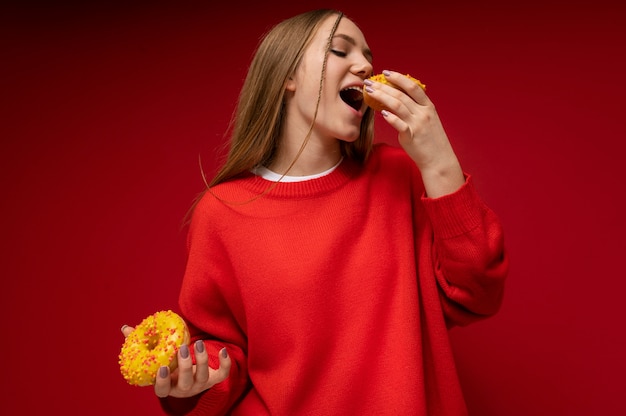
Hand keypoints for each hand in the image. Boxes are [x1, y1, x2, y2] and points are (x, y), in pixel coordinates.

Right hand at [121, 325, 230, 397]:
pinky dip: (225, 363)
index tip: (162, 367)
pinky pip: (223, 374)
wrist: (191, 377)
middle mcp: (185, 389)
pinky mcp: (215, 378)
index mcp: (168, 386)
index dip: (162, 381)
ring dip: (202, 360)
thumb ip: (141, 346)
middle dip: (185, 366)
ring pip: (204, 377)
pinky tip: (222, 350)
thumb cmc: (170, 365)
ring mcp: (201, 384)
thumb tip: (125, 329)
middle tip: (181, 348)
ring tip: (198, 343)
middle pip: (186, 383)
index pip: (162, 390)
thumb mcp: (156, 360)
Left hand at [364, 70, 464, 196]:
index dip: (399, 78)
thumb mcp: (428, 119)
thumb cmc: (431, 139)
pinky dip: (390, 117)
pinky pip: (399, 124)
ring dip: (381, 97)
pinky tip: (380, 112)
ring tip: (370, 92)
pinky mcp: (411, 136)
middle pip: (401, 94)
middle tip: (369, 82)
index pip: (413, 87)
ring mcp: (417, 124)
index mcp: (428, 106)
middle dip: (383, 86)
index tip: (386, 73)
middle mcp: (423, 112)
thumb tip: (398, 98)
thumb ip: (416, 108)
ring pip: (397, 105)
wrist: (438, 159)